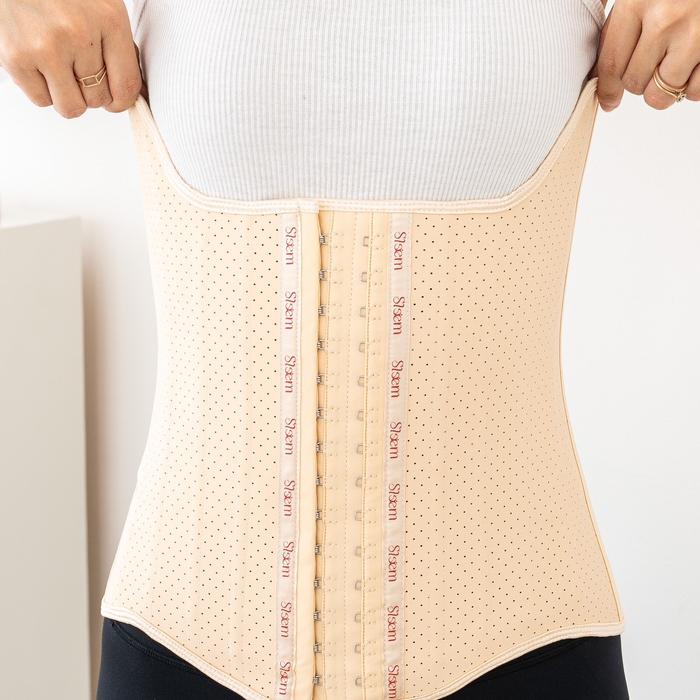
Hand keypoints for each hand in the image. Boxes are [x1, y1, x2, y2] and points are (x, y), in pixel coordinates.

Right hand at [0, 0, 143, 117]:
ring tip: (59, 69)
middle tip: (78, 71)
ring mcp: (46, 47)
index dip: (122, 100)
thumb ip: (115, 42)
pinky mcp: (16, 58)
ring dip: (67, 95)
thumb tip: (127, 87)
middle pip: (98, 99)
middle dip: (90, 91)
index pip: (127, 85)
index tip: (116, 100)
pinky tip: (39, 65)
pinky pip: (42, 100)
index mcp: (108, 19)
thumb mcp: (98, 4)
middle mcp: (79, 33)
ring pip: (71, 106)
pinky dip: (42, 89)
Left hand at [593, 0, 699, 109]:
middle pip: (634, 82)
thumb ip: (616, 22)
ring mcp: (695, 34)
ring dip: (663, 87)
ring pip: (661, 92)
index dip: (607, 89)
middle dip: (639, 80)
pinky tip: (692, 66)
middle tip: (651, 63)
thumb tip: (596, 71)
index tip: (609, 100)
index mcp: (636, 2)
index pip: (611, 64)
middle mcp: (665, 19)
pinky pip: (695, 90)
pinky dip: (691, 87)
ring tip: (671, 65)